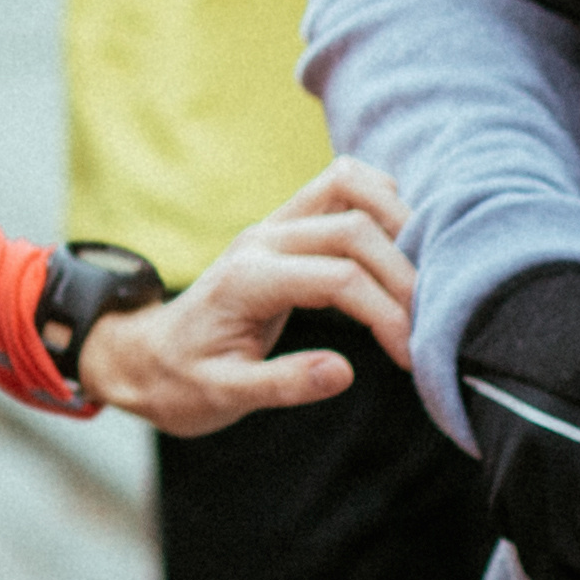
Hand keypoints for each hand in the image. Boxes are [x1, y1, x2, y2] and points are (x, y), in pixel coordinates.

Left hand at [77, 159, 416, 434]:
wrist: (148, 358)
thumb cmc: (183, 382)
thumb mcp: (224, 397)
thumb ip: (281, 384)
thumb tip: (343, 372)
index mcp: (248, 280)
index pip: (339, 279)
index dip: (387, 315)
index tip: (414, 357)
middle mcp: (262, 239)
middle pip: (354, 227)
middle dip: (403, 274)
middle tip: (431, 326)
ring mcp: (274, 225)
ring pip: (348, 183)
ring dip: (397, 218)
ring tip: (428, 275)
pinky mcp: (287, 226)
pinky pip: (341, 188)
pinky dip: (381, 204)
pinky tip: (404, 249)